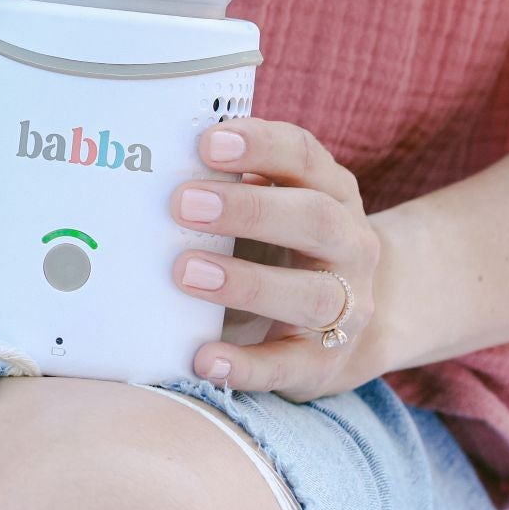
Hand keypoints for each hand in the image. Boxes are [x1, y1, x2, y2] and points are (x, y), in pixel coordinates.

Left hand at [170, 118, 380, 399]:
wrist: (354, 321)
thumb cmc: (288, 243)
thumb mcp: (277, 203)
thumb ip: (233, 184)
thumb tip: (154, 167)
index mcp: (332, 190)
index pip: (303, 156)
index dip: (259, 145)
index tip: (206, 143)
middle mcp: (349, 244)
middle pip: (315, 219)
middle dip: (250, 210)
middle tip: (182, 204)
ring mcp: (347, 307)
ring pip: (311, 296)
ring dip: (245, 282)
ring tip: (184, 272)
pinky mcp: (324, 362)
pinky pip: (289, 367)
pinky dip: (245, 365)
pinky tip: (203, 358)